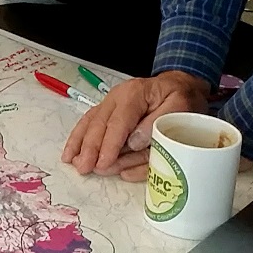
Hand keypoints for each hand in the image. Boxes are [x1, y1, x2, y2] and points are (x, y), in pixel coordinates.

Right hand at [62, 70, 209, 181]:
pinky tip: (71, 151)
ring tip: (72, 161)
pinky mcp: (108, 111)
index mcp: (135, 94)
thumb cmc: (181, 97)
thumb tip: (133, 142)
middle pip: (99, 124)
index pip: (118, 122)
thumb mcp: (180, 106)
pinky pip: (89, 123)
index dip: (109, 145)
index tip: (103, 163)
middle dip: (90, 148)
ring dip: (80, 143)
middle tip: (83, 168)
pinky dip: (79, 138)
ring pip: (90, 123)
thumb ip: (157, 123)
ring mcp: (110, 103)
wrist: (179, 85)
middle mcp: (117, 97)